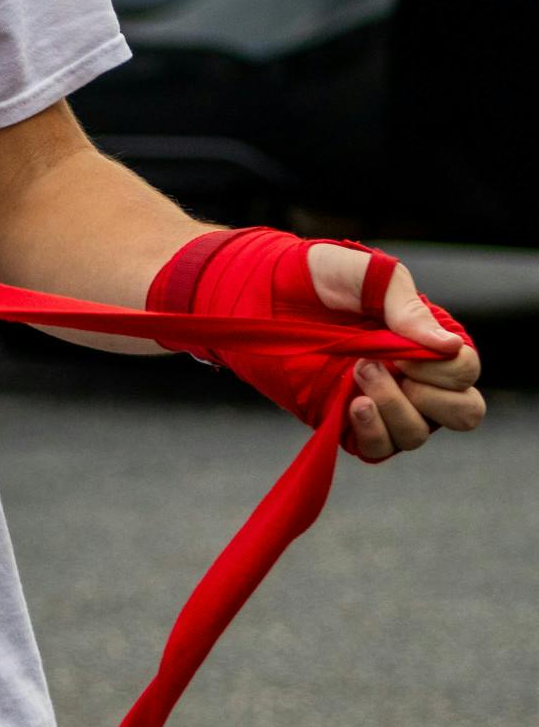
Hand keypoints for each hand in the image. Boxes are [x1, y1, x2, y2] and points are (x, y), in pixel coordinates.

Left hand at [307, 245, 484, 460]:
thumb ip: (409, 309)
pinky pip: (376, 449)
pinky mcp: (345, 420)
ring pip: (416, 435)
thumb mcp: (370, 277)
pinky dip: (372, 432)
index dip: (447, 371)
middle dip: (434, 399)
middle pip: (462, 414)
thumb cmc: (319, 277)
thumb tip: (449, 347)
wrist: (262, 291)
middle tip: (389, 368)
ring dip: (393, 409)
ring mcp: (381, 402)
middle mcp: (414, 379)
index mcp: (427, 343)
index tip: (407, 352)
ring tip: (357, 373)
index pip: (466, 373)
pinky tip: (353, 405)